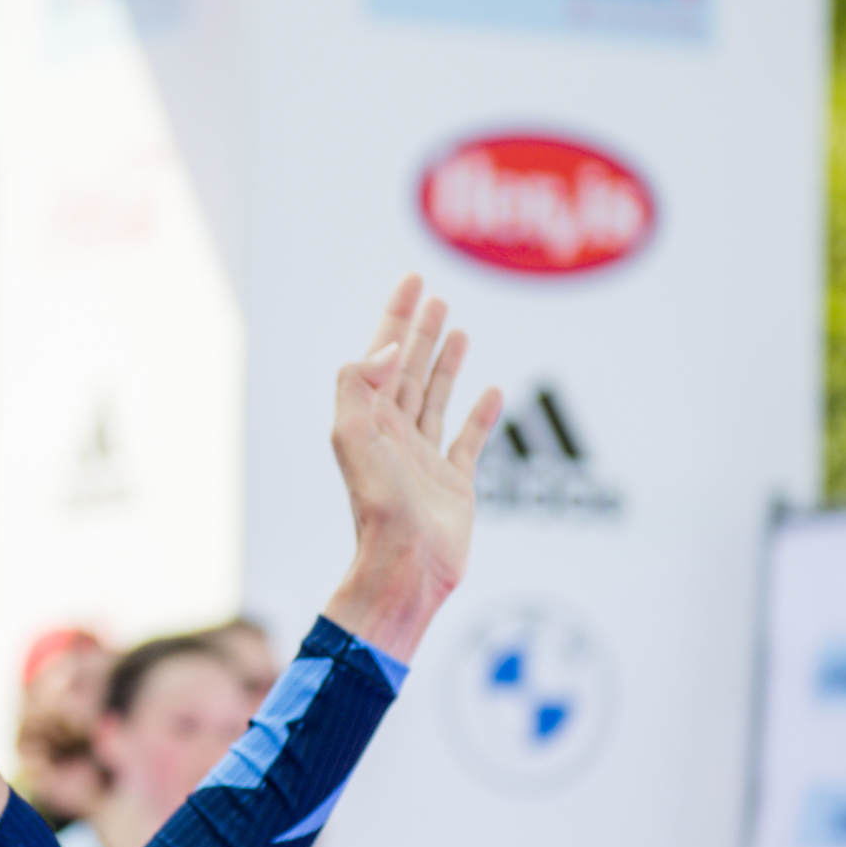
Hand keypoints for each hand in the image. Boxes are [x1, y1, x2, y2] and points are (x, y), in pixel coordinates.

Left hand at [323, 275, 500, 658]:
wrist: (405, 565)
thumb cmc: (378, 506)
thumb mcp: (352, 437)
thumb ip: (359, 386)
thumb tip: (385, 351)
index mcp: (368, 420)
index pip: (382, 355)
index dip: (395, 316)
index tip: (412, 281)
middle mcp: (394, 435)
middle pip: (407, 370)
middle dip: (419, 332)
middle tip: (435, 297)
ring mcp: (424, 459)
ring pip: (434, 398)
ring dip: (444, 363)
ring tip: (457, 330)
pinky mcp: (453, 484)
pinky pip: (468, 439)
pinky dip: (480, 414)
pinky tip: (493, 391)